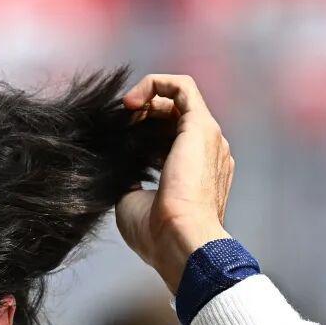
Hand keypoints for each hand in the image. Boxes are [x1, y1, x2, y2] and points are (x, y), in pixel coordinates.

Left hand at [115, 74, 234, 292]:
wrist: (179, 240)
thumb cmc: (157, 233)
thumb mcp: (133, 201)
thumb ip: (130, 178)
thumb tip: (117, 164)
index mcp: (197, 175)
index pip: (171, 140)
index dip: (142, 133)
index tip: (119, 141)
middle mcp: (208, 154)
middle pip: (174, 118)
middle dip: (142, 115)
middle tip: (118, 127)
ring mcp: (208, 138)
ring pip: (178, 100)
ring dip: (146, 100)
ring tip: (123, 112)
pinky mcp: (201, 125)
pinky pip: (181, 87)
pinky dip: (154, 84)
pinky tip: (130, 102)